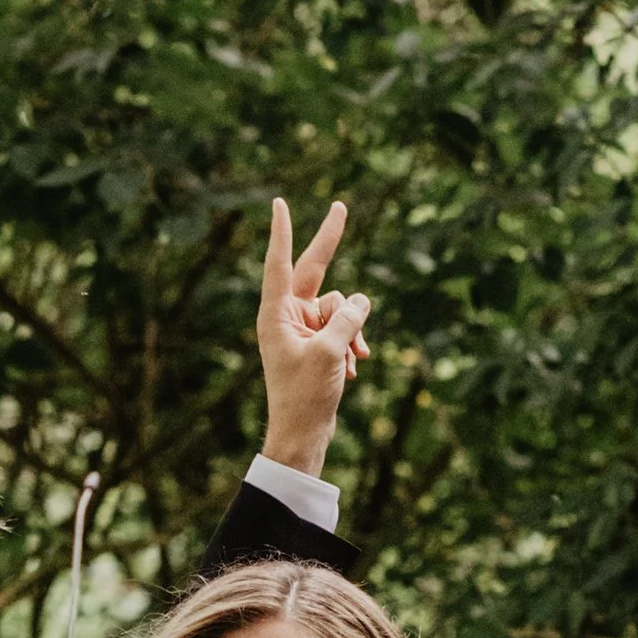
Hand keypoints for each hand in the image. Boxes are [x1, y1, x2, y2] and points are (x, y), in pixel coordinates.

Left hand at [257, 196, 370, 481]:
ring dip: (352, 331)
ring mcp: (304, 330)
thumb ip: (346, 319)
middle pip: (314, 272)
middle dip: (330, 244)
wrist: (302, 434)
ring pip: (339, 308)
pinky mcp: (318, 345)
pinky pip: (344, 329)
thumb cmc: (305, 396)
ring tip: (350, 361)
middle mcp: (287, 317)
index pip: (281, 264)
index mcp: (277, 315)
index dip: (283, 232)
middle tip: (341, 205)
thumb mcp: (329, 352)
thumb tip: (360, 300)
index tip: (279, 203)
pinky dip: (351, 346)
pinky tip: (352, 372)